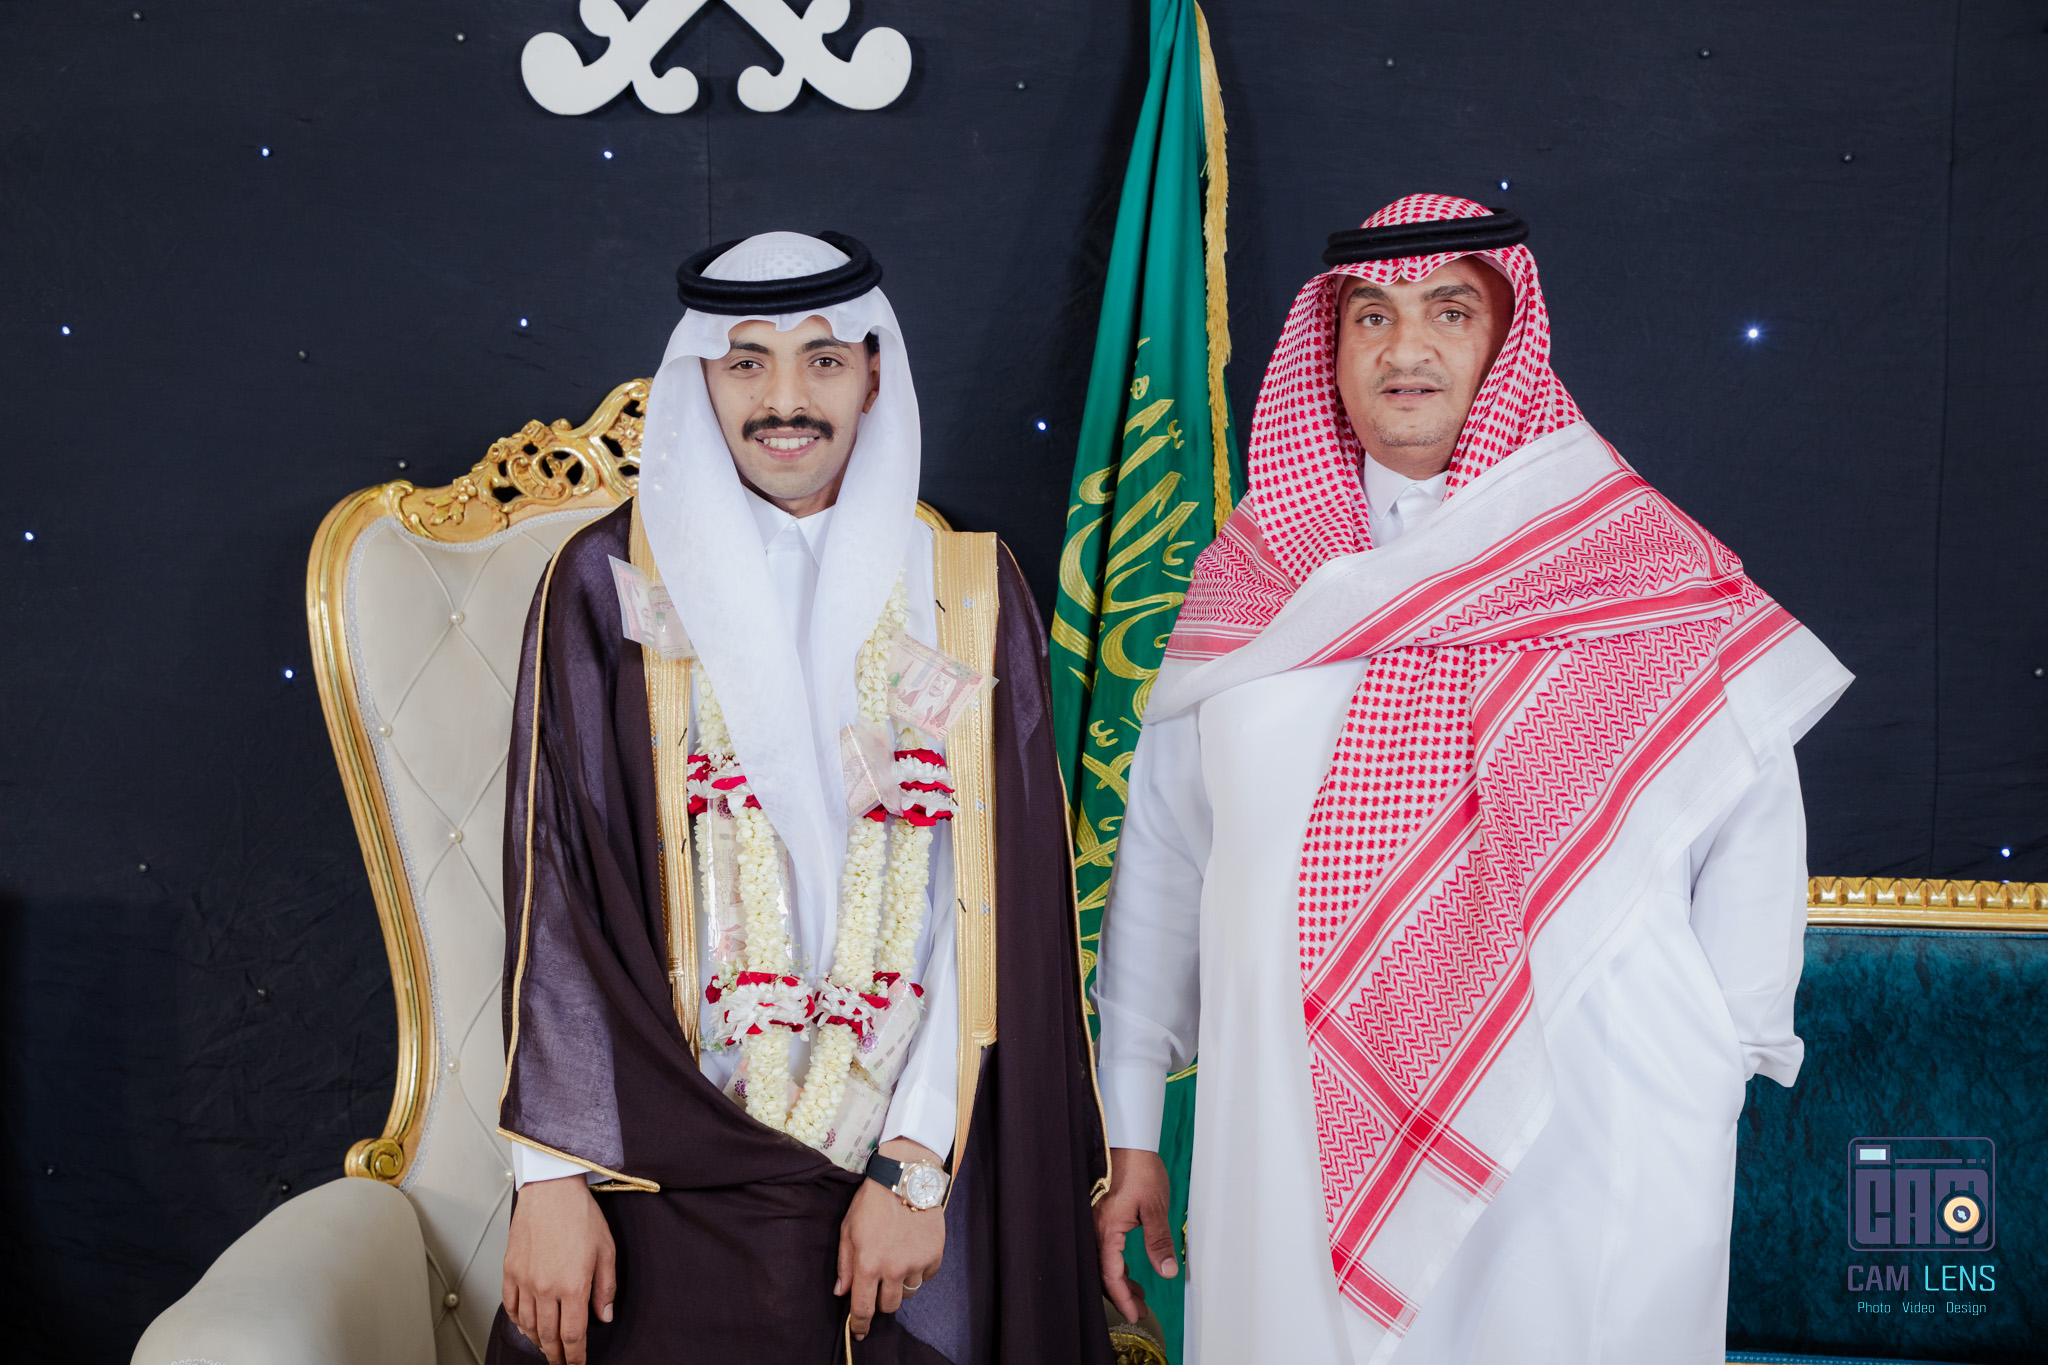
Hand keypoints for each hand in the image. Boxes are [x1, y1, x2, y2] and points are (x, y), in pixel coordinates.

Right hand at [503, 1174, 615, 1364]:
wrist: (551, 1189)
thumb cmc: (580, 1214)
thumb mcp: (606, 1250)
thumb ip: (605, 1288)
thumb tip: (604, 1315)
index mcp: (573, 1285)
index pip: (573, 1334)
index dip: (576, 1356)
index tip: (578, 1364)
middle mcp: (546, 1287)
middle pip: (548, 1336)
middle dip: (557, 1355)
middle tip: (562, 1363)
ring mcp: (525, 1280)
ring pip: (528, 1325)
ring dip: (538, 1341)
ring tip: (547, 1347)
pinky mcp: (510, 1271)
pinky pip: (511, 1306)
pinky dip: (518, 1322)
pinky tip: (526, 1325)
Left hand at [835, 1138, 945, 1340]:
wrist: (904, 1178)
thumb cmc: (871, 1202)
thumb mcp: (848, 1230)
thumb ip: (845, 1263)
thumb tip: (841, 1291)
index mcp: (868, 1265)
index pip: (863, 1308)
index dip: (860, 1324)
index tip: (859, 1332)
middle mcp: (893, 1269)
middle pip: (890, 1306)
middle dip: (882, 1299)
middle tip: (880, 1282)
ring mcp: (916, 1263)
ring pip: (909, 1291)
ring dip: (901, 1282)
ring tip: (897, 1258)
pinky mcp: (934, 1254)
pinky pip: (927, 1276)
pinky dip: (920, 1269)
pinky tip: (913, 1250)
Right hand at [1095, 1147, 1176, 1323]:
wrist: (1126, 1138)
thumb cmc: (1139, 1167)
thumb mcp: (1155, 1207)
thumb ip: (1159, 1241)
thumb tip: (1167, 1271)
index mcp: (1107, 1229)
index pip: (1111, 1275)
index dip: (1123, 1298)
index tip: (1135, 1313)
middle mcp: (1094, 1227)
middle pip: (1102, 1272)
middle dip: (1120, 1294)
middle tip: (1137, 1309)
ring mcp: (1094, 1220)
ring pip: (1101, 1260)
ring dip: (1118, 1278)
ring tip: (1138, 1292)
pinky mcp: (1098, 1213)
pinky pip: (1103, 1246)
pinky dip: (1115, 1261)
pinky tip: (1128, 1265)